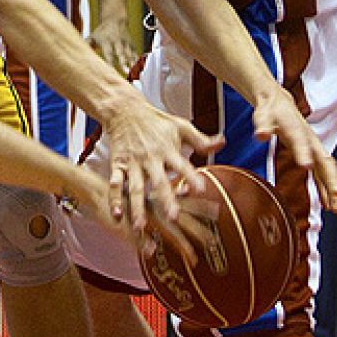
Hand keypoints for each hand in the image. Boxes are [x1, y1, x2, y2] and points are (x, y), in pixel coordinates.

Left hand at [87, 16, 137, 75]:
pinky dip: (137, 60)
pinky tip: (139, 69)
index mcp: (106, 42)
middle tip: (125, 71)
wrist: (115, 19)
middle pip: (121, 53)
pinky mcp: (132, 43)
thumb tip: (76, 55)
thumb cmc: (101, 31)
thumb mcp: (92, 36)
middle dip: (123, 62)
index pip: (108, 53)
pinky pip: (135, 53)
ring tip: (134, 72)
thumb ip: (86, 46)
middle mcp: (117, 42)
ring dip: (132, 63)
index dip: (109, 62)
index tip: (110, 71)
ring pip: (130, 53)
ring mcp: (126, 43)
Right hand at [99, 100, 221, 258]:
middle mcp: (151, 158)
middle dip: (165, 199)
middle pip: (159, 181)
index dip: (191, 176)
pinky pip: (115, 183)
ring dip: (137, 207)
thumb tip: (222, 142)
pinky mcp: (118, 164)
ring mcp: (133, 163)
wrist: (124, 110)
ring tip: (140, 225)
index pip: (182, 165)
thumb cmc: (156, 121)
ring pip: (136, 187)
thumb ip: (200, 139)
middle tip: (172, 217)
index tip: (200, 190)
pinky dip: (114, 198)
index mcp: (168, 150)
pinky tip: (117, 214)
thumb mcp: (181, 126)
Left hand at [250, 86, 336, 213]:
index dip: (304, 154)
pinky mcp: (311, 155)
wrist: (279, 104)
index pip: (301, 143)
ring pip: (327, 170)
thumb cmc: (270, 112)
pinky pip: (322, 174)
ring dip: (331, 188)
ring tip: (335, 208)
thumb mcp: (262, 117)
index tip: (307, 167)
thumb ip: (262, 126)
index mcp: (297, 130)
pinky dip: (325, 188)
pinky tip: (327, 204)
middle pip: (325, 161)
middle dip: (331, 178)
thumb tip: (260, 135)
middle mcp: (310, 141)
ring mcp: (313, 149)